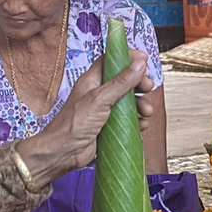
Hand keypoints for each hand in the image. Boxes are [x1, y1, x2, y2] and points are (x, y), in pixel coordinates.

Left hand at [17, 52, 153, 181]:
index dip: (127, 58)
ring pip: (128, 101)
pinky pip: (127, 120)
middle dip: (138, 84)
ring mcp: (104, 110)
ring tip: (146, 112)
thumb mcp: (99, 99)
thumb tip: (138, 64)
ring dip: (141, 104)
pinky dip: (137, 121)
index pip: (111, 61)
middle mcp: (98, 93)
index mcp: (92, 81)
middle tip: (148, 87)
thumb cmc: (73, 124)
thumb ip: (120, 82)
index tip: (144, 59)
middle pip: (124, 81)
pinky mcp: (108, 126)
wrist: (63, 153)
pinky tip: (141, 125)